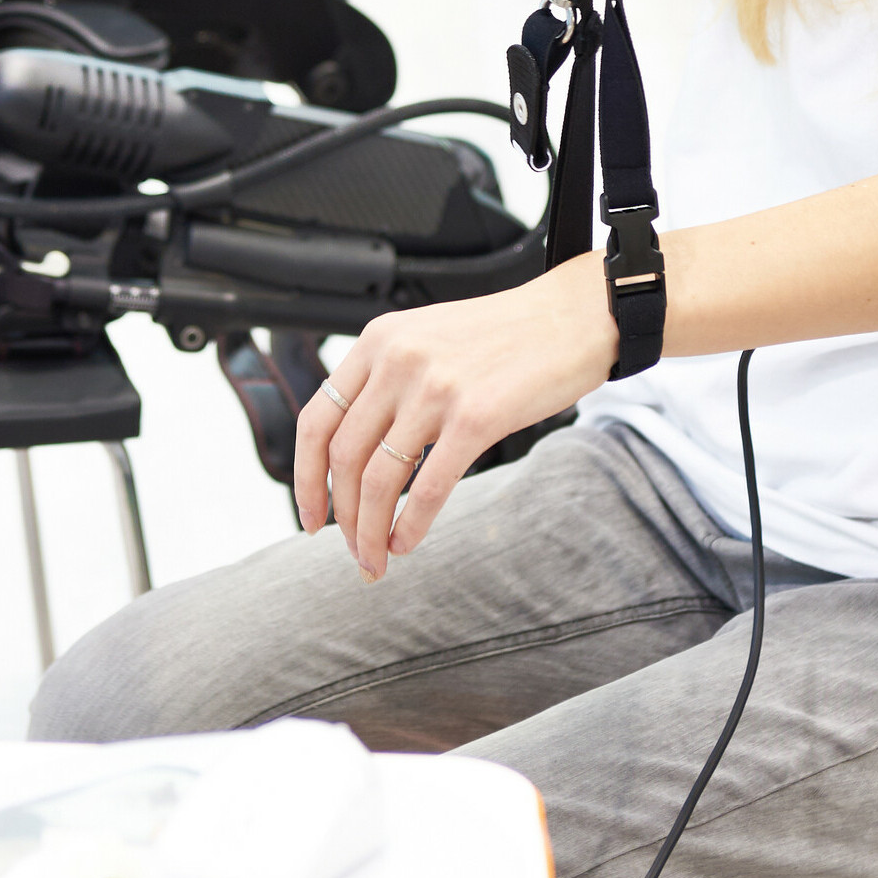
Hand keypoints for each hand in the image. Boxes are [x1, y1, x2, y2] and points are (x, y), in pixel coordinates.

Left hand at [293, 254, 617, 579]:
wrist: (572, 317)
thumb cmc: (506, 335)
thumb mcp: (427, 337)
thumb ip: (387, 378)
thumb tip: (355, 448)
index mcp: (377, 341)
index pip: (316, 420)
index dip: (305, 477)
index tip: (311, 516)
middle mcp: (397, 361)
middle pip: (343, 457)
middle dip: (340, 515)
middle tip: (351, 551)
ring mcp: (435, 389)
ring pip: (379, 479)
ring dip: (370, 531)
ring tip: (376, 560)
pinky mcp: (476, 416)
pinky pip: (427, 487)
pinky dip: (410, 526)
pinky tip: (407, 543)